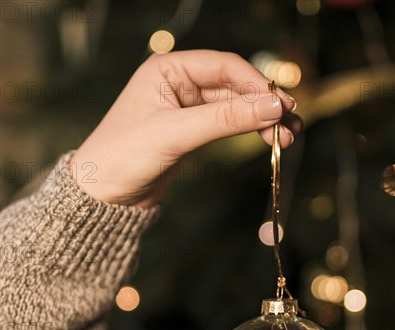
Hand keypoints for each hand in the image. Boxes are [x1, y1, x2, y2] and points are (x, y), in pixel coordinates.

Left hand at [71, 50, 302, 206]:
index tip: (283, 105)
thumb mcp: (175, 134)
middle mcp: (179, 83)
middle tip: (292, 124)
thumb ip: (225, 120)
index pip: (224, 67)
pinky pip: (227, 125)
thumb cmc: (123, 157)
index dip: (257, 84)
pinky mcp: (191, 131)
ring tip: (289, 137)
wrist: (103, 195)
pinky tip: (266, 138)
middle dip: (264, 105)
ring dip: (260, 119)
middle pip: (234, 86)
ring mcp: (186, 108)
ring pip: (234, 107)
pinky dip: (247, 131)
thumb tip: (273, 106)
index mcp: (168, 69)